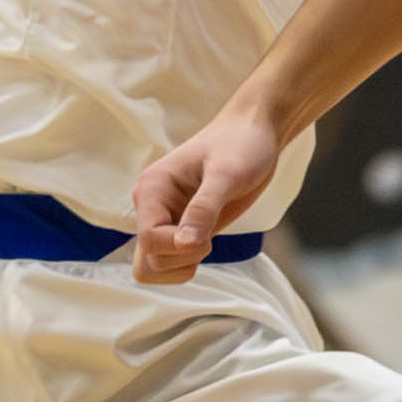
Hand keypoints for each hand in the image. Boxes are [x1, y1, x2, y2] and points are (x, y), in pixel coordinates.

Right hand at [127, 104, 286, 283]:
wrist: (254, 134)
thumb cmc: (241, 145)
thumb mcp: (227, 174)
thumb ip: (204, 208)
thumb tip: (185, 244)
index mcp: (153, 188)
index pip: (148, 238)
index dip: (177, 248)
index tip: (208, 239)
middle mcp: (152, 206)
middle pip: (148, 259)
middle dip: (180, 260)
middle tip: (210, 240)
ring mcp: (165, 219)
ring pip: (152, 266)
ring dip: (180, 267)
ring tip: (207, 244)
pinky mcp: (181, 229)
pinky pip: (169, 262)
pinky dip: (186, 264)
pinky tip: (207, 244)